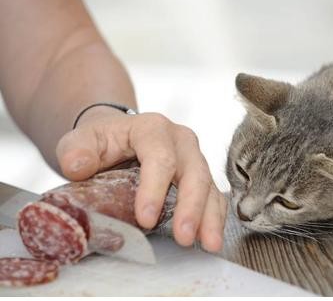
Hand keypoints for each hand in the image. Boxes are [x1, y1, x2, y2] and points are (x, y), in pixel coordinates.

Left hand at [54, 106, 226, 251]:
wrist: (119, 138)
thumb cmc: (102, 142)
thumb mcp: (81, 139)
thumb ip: (76, 150)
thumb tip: (78, 167)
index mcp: (152, 129)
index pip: (160, 157)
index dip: (155, 188)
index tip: (146, 219)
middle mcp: (181, 141)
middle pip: (194, 172)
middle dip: (191, 207)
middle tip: (184, 237)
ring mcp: (194, 159)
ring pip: (209, 186)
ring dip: (210, 217)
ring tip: (209, 244)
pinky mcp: (201, 177)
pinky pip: (214, 197)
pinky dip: (214, 218)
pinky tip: (210, 239)